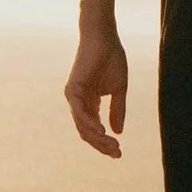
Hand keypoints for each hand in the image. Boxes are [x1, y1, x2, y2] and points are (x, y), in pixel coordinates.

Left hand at [66, 27, 128, 156]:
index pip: (95, 130)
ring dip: (97, 138)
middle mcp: (79, 103)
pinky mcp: (72, 90)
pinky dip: (90, 123)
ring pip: (83, 126)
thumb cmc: (112, 59)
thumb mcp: (119, 90)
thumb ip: (117, 110)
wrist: (105, 38)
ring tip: (112, 146)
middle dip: (102, 145)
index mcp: (90, 103)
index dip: (106, 143)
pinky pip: (79, 113)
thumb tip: (118, 132)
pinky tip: (101, 132)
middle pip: (87, 132)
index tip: (119, 152)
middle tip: (117, 153)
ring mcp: (74, 97)